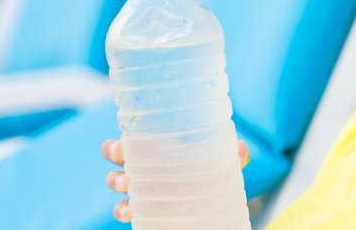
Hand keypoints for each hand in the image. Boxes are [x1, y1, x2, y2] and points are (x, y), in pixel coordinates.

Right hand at [101, 138, 250, 222]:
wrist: (217, 193)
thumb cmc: (211, 166)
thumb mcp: (222, 158)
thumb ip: (233, 153)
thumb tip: (240, 150)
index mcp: (155, 150)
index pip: (128, 144)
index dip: (117, 145)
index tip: (120, 145)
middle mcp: (144, 169)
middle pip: (117, 164)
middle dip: (114, 160)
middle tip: (123, 159)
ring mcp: (143, 191)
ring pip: (119, 186)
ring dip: (117, 184)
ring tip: (127, 185)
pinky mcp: (148, 210)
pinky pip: (127, 211)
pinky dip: (123, 211)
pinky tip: (130, 212)